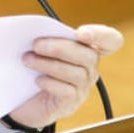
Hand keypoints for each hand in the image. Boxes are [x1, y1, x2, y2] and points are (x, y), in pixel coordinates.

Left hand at [8, 23, 123, 129]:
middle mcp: (90, 69)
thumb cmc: (32, 67)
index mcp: (86, 48)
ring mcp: (82, 88)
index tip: (81, 33)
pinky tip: (37, 80)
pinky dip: (51, 83)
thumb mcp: (39, 48)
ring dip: (49, 64)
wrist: (22, 100)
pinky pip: (67, 92)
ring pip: (77, 74)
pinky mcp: (70, 103)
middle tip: (35, 45)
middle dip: (60, 47)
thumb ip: (45, 36)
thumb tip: (34, 29)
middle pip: (89, 55)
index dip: (101, 35)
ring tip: (27, 60)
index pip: (110, 40)